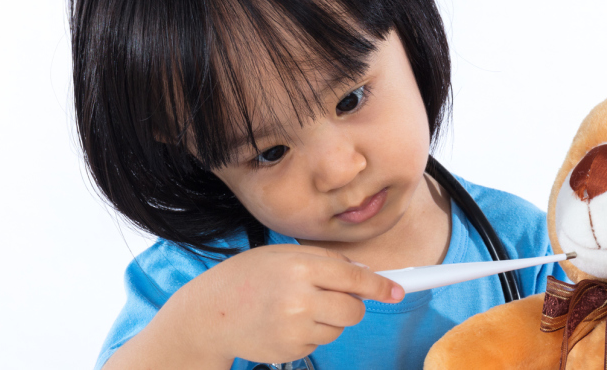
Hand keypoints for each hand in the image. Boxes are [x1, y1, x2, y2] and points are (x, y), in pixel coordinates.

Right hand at [162, 244, 404, 364]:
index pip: (354, 277)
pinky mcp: (290, 350)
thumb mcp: (283, 255)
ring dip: (328, 320)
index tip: (397, 291)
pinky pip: (319, 343)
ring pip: (338, 328)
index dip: (380, 286)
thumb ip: (325, 261)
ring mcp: (294, 328)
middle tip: (330, 298)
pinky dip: (310, 334)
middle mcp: (299, 298)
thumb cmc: (248, 278)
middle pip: (354, 311)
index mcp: (300, 266)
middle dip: (352, 306)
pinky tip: (284, 323)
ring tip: (294, 308)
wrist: (209, 314)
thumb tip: (366, 274)